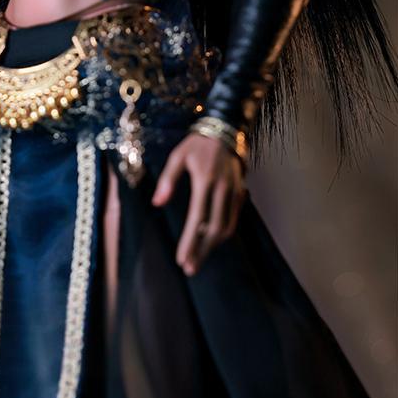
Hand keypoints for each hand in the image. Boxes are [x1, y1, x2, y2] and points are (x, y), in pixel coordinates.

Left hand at [151, 132, 246, 276]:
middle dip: (202, 251)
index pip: (198, 219)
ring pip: (227, 227)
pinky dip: (223, 232)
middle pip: (215, 230)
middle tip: (190, 268)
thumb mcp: (178, 156)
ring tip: (198, 257)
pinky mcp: (241, 192)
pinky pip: (234, 218)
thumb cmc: (198, 144)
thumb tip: (157, 203)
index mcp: (205, 181)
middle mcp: (222, 190)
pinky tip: (212, 240)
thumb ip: (168, 180)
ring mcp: (234, 192)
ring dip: (213, 246)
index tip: (181, 260)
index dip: (190, 242)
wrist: (226, 129)